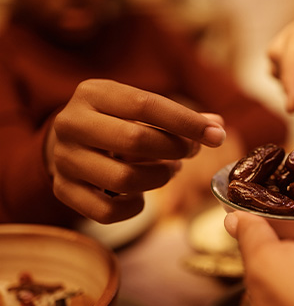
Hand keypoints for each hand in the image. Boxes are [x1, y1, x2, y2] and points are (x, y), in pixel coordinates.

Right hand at [46, 79, 226, 223]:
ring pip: (124, 179)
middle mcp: (71, 124)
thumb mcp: (139, 108)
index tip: (217, 136)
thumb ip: (179, 118)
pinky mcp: (63, 191)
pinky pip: (108, 211)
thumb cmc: (115, 122)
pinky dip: (135, 207)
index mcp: (93, 94)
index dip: (187, 122)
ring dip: (159, 177)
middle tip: (191, 152)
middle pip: (136, 140)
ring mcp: (64, 159)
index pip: (146, 105)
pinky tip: (141, 195)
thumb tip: (219, 127)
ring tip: (170, 169)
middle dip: (175, 149)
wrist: (64, 142)